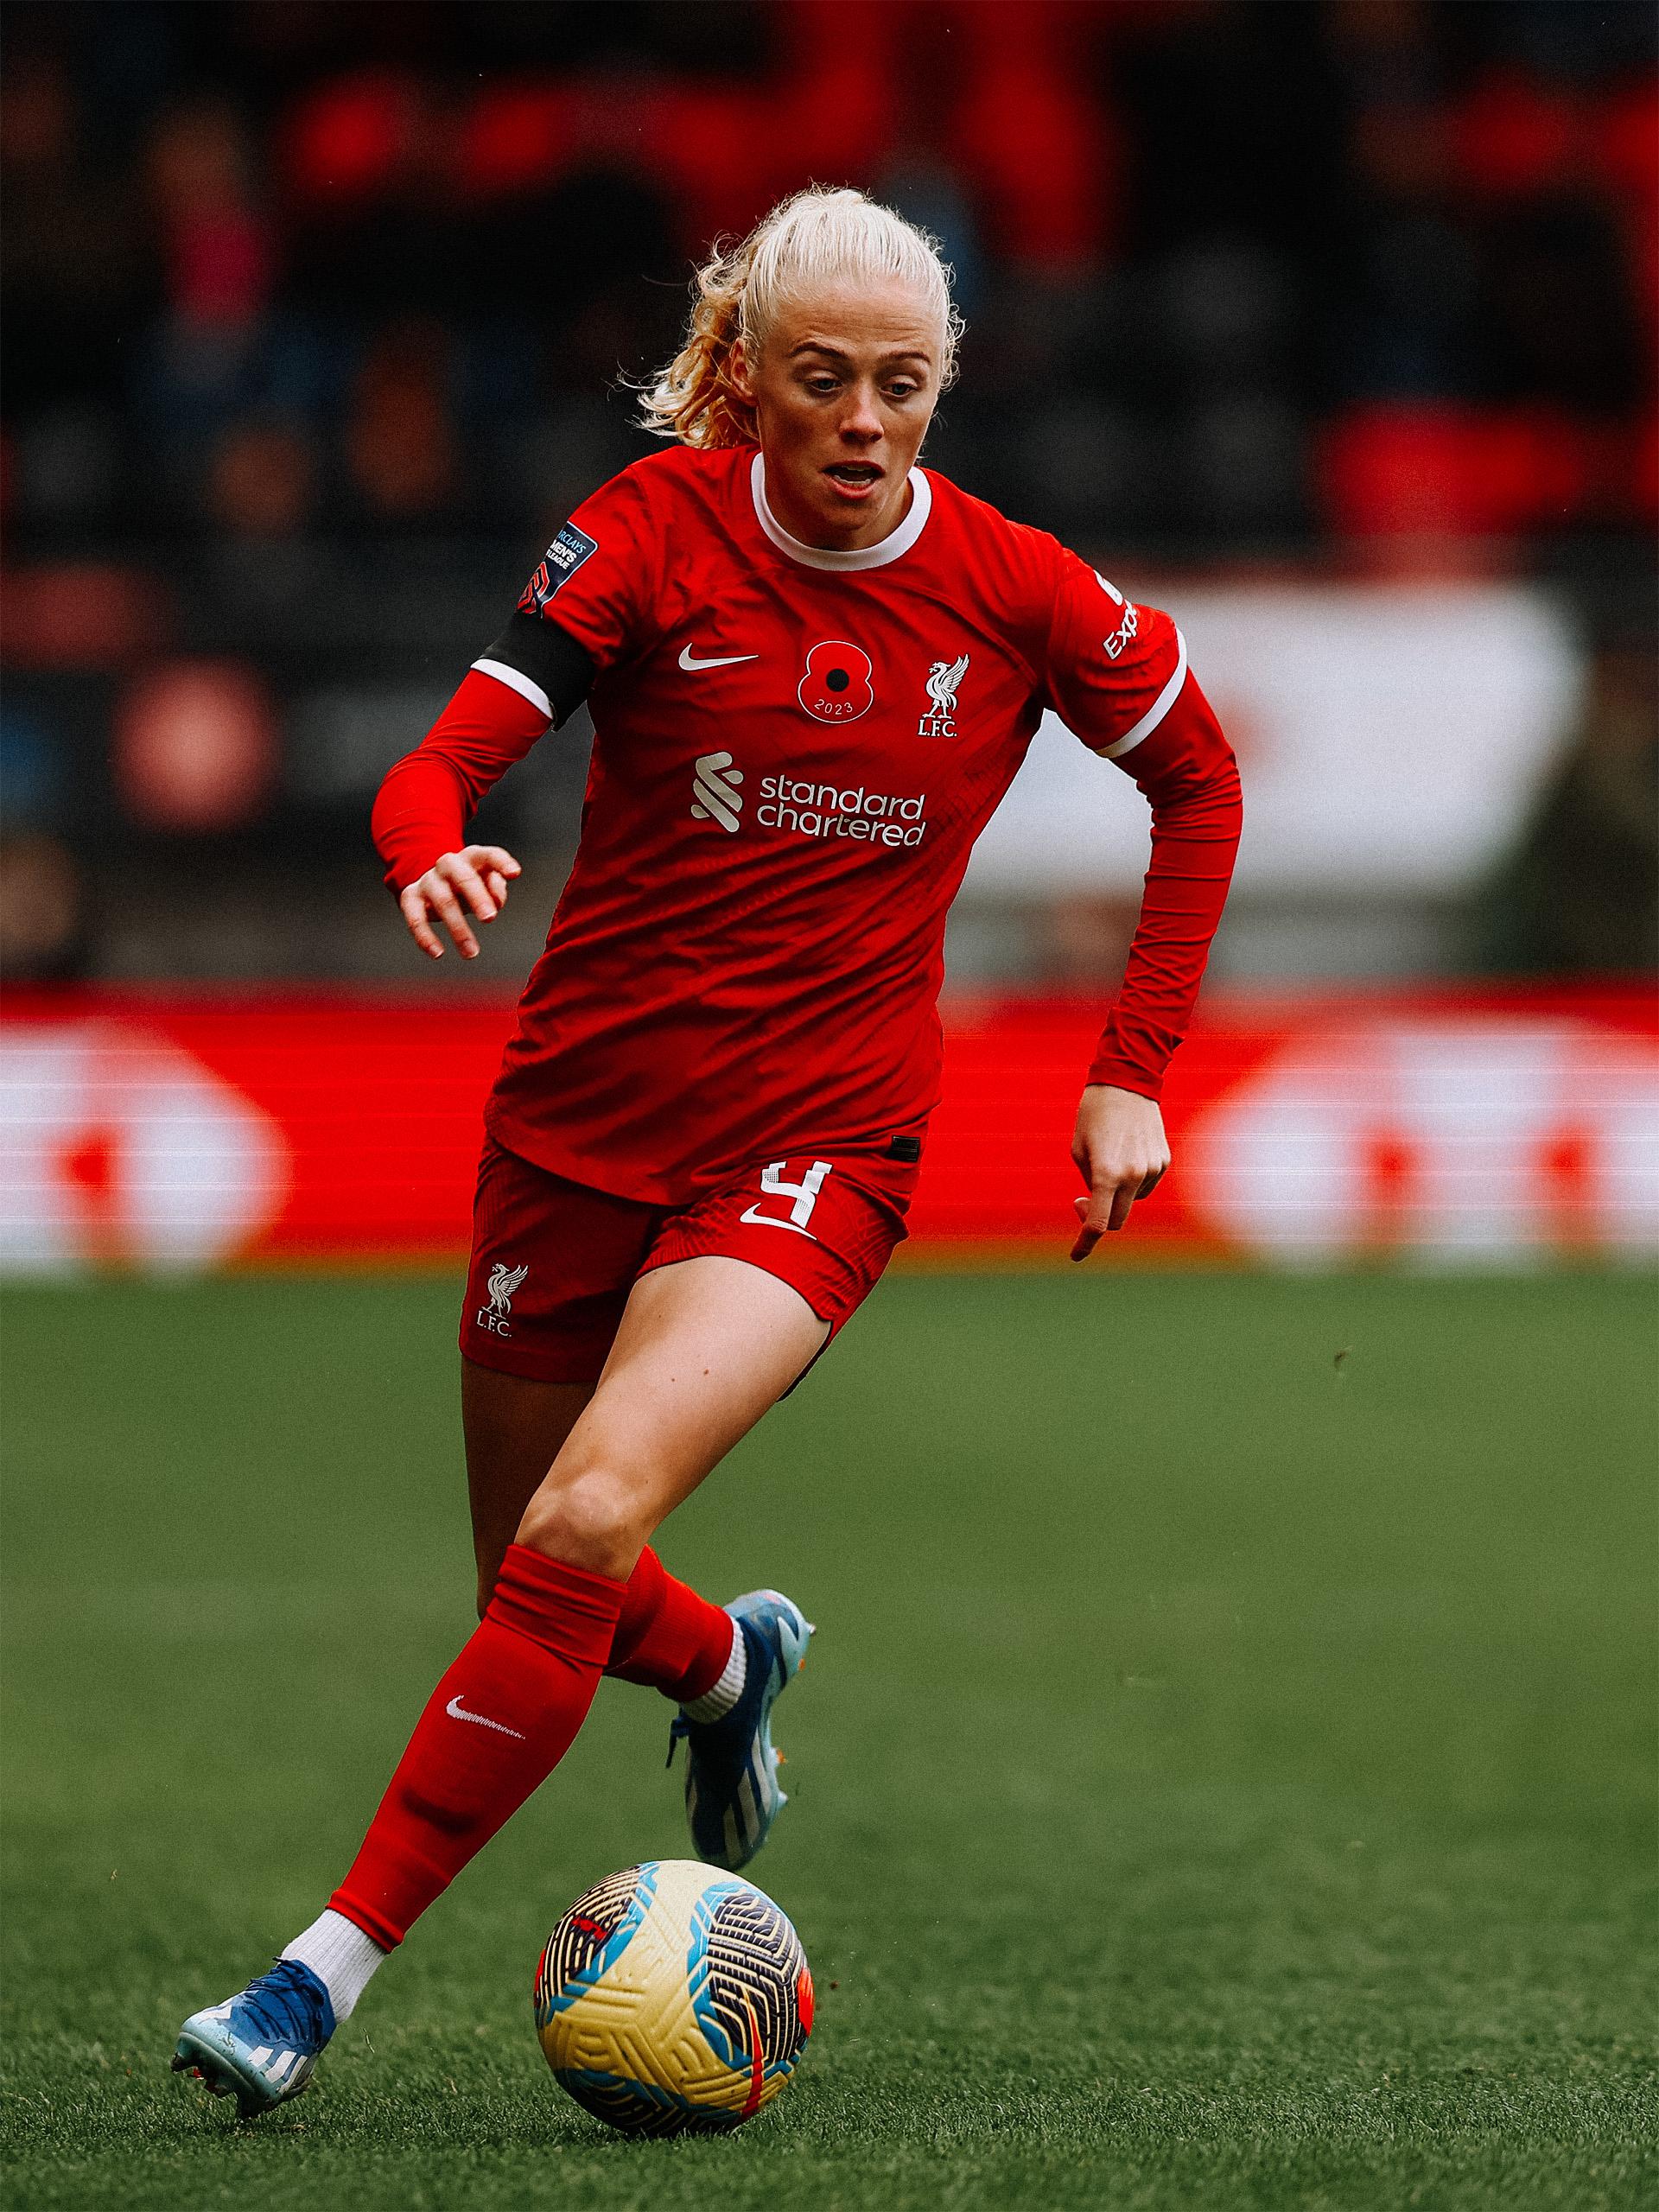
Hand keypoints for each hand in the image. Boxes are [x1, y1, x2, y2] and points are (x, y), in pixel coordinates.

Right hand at [398, 845, 521, 959]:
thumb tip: (496, 901)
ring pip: (443, 901)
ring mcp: (428, 880)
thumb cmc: (469, 884)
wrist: (436, 882)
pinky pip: (415, 917)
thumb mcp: (487, 882)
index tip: (514, 874)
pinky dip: (425, 937)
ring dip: (458, 929)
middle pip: (463, 878)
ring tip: (471, 952)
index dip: (502, 862)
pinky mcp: (411, 896)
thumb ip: (496, 887)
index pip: (488, 855)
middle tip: (489, 918)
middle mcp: (448, 864)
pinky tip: (438, 953)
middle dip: (477, 898)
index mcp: (472, 857)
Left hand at [1069, 1084, 1169, 1259]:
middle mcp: (1133, 1176)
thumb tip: (1098, 1205)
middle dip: (1098, 1218)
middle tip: (1080, 1200)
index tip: (1076, 1255)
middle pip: (1117, 1220)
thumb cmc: (1093, 1115)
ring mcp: (1152, 1169)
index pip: (1097, 1223)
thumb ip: (1089, 1184)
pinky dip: (1133, 1181)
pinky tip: (1125, 1153)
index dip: (1085, 1243)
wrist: (1127, 1082)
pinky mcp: (1163, 1161)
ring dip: (1117, 1196)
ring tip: (1106, 1162)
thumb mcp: (1078, 1151)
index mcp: (1106, 1174)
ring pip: (1133, 1202)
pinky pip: (1146, 1185)